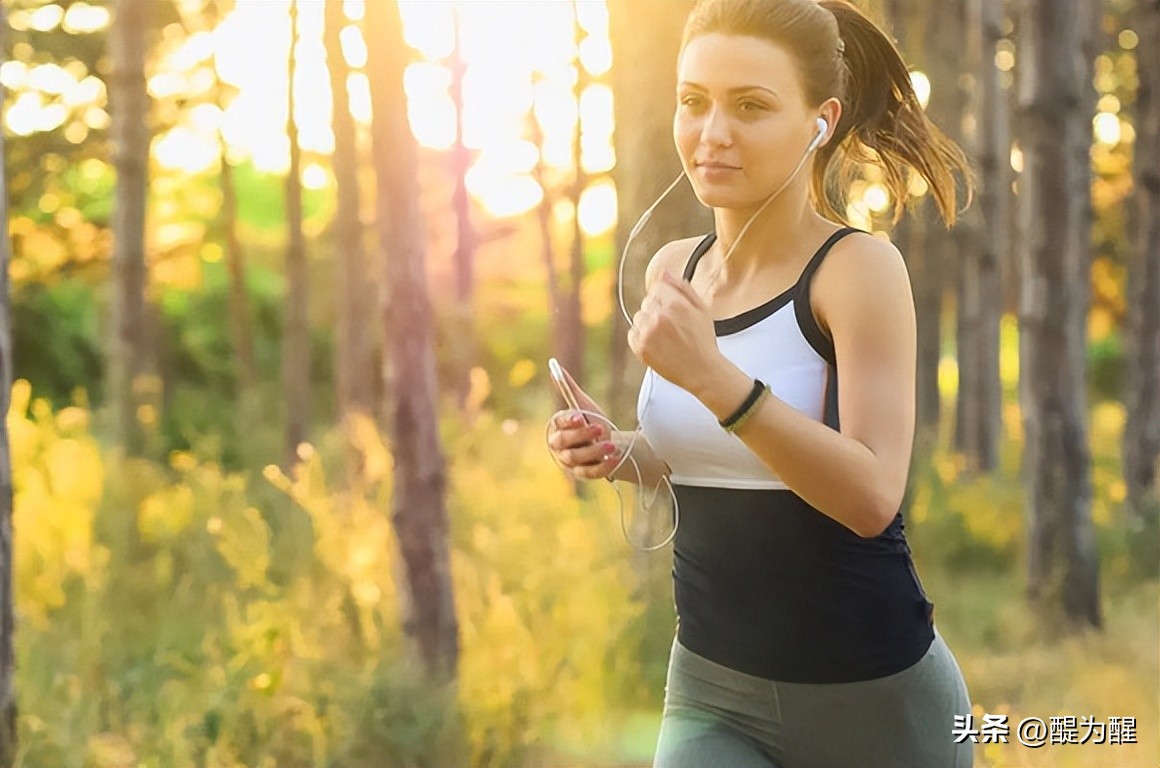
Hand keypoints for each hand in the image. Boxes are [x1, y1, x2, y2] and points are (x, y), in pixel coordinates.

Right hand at [546, 367, 620, 479]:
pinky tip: (615, 458)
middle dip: (581, 436)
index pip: (558, 424)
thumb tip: (554, 365)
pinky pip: (590, 473)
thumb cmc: (590, 421)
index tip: (581, 416)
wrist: (607, 443)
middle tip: (600, 428)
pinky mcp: (583, 474)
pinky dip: (603, 466)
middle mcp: (559, 447)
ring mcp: (570, 462)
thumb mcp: (582, 404)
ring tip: (611, 445)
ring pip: (576, 459)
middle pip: (564, 443)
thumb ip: (568, 388)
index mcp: (557, 427)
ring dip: (594, 452)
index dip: (569, 421)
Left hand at [628, 270, 723, 393]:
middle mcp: (658, 316)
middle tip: (673, 327)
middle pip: (647, 302)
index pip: (657, 288)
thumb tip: (664, 273)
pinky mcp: (640, 348)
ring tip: (666, 337)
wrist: (702, 371)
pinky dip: (641, 338)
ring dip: (648, 324)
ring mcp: (647, 333)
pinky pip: (632, 334)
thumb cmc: (703, 340)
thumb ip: (682, 287)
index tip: (674, 311)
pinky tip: (658, 345)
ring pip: (639, 317)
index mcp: (674, 304)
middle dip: (657, 310)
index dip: (666, 299)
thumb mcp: (701, 309)